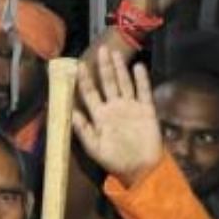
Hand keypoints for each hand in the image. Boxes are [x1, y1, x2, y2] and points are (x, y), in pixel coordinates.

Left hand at [72, 47, 162, 187]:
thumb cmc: (114, 160)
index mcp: (99, 116)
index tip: (79, 65)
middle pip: (108, 83)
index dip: (84, 80)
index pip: (90, 93)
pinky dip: (141, 80)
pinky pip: (144, 92)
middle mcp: (114, 108)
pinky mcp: (146, 111)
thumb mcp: (94, 147)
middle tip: (102, 49)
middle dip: (103, 67)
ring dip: (120, 69)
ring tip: (115, 53)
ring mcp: (131, 107)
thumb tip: (71, 111)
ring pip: (124, 83)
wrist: (139, 169)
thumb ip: (83, 129)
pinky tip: (138, 67)